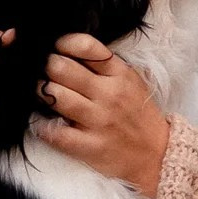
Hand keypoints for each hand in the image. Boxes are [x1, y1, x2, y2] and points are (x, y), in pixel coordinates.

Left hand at [34, 32, 170, 197]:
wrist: (158, 155)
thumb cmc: (138, 114)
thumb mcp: (131, 81)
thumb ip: (105, 65)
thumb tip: (68, 50)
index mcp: (120, 74)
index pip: (85, 47)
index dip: (62, 43)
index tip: (54, 48)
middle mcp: (109, 94)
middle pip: (61, 68)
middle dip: (45, 66)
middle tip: (42, 71)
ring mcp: (98, 121)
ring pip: (54, 96)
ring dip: (40, 92)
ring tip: (41, 94)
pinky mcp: (90, 146)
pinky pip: (55, 133)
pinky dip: (42, 128)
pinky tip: (42, 123)